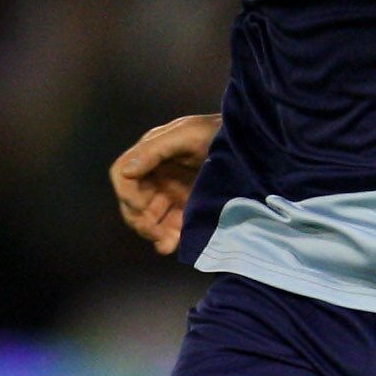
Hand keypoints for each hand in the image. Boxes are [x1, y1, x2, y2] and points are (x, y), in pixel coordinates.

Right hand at [109, 112, 221, 255]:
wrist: (252, 142)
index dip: (128, 196)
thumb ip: (155, 150)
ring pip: (151, 218)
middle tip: (158, 235)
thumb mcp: (188, 134)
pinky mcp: (187, 204)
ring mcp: (171, 190)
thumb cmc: (218, 132)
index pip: (123, 176)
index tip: (143, 209)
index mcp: (151, 153)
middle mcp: (156, 173)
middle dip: (142, 221)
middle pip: (134, 202)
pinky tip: (175, 243)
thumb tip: (126, 172)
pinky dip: (170, 236)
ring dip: (157, 232)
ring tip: (172, 243)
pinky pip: (170, 225)